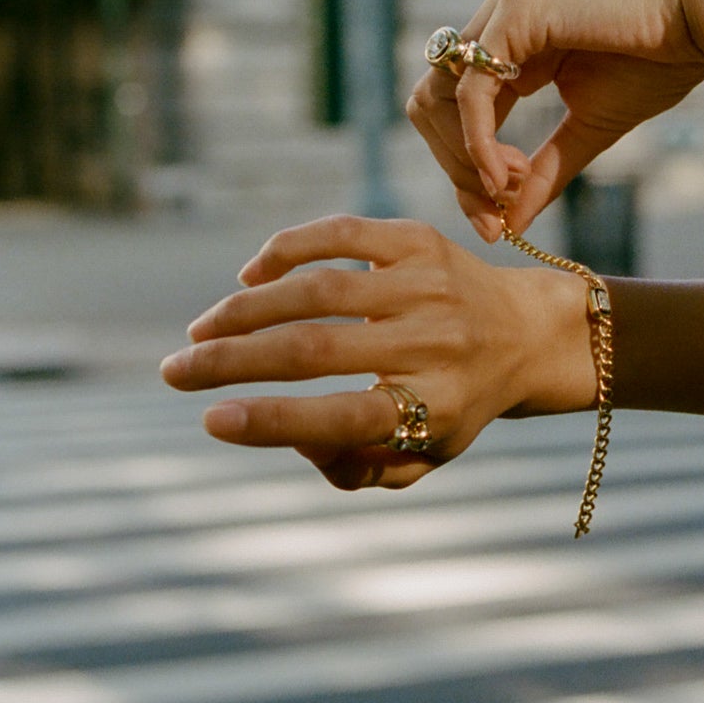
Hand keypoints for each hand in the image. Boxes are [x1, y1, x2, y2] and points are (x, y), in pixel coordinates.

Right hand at [159, 216, 590, 489]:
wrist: (529, 334)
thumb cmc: (456, 403)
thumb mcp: (422, 455)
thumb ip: (356, 469)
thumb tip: (293, 440)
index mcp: (435, 407)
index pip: (342, 418)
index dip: (273, 422)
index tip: (212, 421)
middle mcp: (434, 343)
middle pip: (314, 350)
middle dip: (231, 362)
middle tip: (174, 373)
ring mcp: (428, 286)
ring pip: (317, 291)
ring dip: (245, 310)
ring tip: (202, 333)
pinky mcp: (421, 241)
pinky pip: (340, 234)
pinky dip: (286, 250)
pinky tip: (251, 275)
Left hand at [406, 0, 703, 239]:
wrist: (702, 15)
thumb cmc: (659, 60)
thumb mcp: (591, 128)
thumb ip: (546, 172)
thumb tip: (508, 225)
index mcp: (511, 48)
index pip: (455, 115)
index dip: (465, 174)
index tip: (495, 223)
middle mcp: (495, 27)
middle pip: (432, 108)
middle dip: (455, 170)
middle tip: (494, 215)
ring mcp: (499, 14)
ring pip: (437, 98)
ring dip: (462, 158)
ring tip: (508, 190)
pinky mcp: (514, 13)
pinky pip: (472, 90)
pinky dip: (478, 140)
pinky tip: (507, 173)